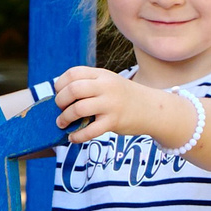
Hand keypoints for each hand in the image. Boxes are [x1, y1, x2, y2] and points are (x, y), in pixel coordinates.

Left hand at [50, 64, 173, 143]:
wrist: (151, 109)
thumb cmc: (123, 96)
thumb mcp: (108, 82)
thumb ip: (88, 84)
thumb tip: (59, 95)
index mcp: (102, 74)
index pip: (74, 73)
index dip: (60, 84)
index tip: (59, 93)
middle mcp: (106, 87)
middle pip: (73, 90)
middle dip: (60, 101)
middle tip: (60, 108)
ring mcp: (111, 104)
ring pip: (78, 109)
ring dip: (64, 118)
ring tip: (62, 123)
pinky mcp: (114, 122)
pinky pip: (90, 130)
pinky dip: (77, 136)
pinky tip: (73, 137)